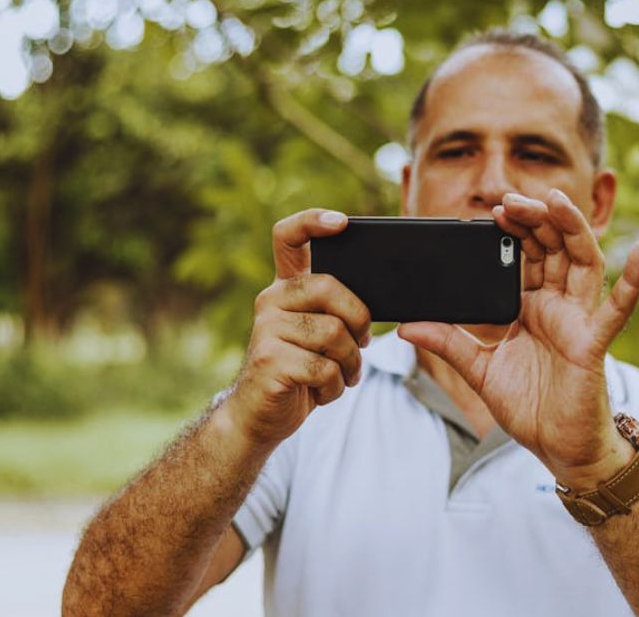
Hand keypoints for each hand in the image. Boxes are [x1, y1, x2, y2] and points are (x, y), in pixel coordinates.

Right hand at [224, 209, 371, 444]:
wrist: (259, 418)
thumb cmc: (301, 373)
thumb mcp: (320, 335)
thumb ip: (336, 310)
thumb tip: (378, 298)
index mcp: (286, 288)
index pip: (289, 237)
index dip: (313, 221)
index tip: (342, 222)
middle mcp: (270, 300)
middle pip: (329, 286)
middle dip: (358, 318)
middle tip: (361, 343)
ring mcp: (266, 329)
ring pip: (333, 333)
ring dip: (350, 363)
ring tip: (341, 376)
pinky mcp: (269, 360)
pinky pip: (324, 368)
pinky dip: (335, 387)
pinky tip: (323, 392)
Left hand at [398, 189, 638, 487]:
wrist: (558, 450)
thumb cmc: (530, 408)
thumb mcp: (479, 369)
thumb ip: (447, 343)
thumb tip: (406, 326)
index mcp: (532, 307)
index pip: (527, 255)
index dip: (515, 230)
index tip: (494, 209)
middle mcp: (559, 306)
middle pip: (553, 248)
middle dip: (535, 219)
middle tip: (511, 199)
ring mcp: (579, 321)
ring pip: (582, 262)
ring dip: (572, 228)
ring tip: (557, 200)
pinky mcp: (593, 343)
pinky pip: (617, 308)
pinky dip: (634, 280)